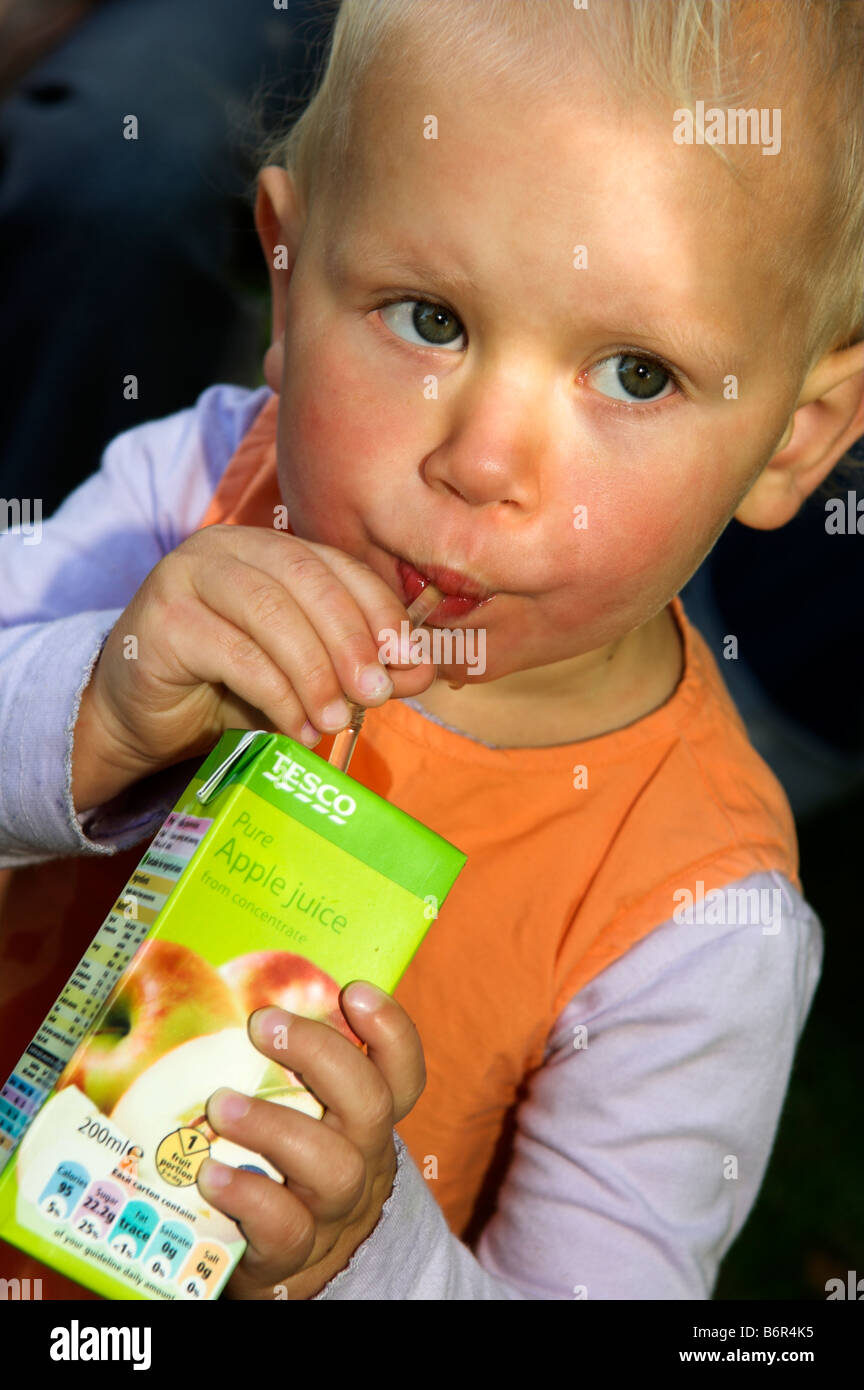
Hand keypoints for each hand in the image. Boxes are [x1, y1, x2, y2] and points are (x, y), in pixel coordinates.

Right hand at [71, 526, 435, 811]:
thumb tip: (423, 670)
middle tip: (375, 694)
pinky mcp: (162, 619)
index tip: (407, 661)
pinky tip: (293, 727)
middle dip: (350, 640)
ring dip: (313, 671)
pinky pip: (234, 653)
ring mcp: (187, 575)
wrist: (143, 719)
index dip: (378, 609)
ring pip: (270, 613)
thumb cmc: (227, 689)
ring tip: (332, 720)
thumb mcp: (305, 676)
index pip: (336, 565)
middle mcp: (226, 547)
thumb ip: (361, 666)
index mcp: (269, 548)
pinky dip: (275, 694)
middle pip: (306, 580)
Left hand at [195, 983, 425, 1299]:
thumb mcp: (309, 1119)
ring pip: (332, 1166)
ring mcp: (331, 1211)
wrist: (295, 1270)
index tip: (353, 990)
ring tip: (222, 1104)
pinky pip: (284, 1228)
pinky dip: (248, 1195)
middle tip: (262, 1023)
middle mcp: (362, 1160)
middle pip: (370, 1105)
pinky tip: (209, 1173)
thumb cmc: (291, 1170)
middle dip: (320, 1054)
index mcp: (369, 1121)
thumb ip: (292, 1070)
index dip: (390, 1030)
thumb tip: (238, 994)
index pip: (403, 1073)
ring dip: (275, 1126)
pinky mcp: (292, 1256)